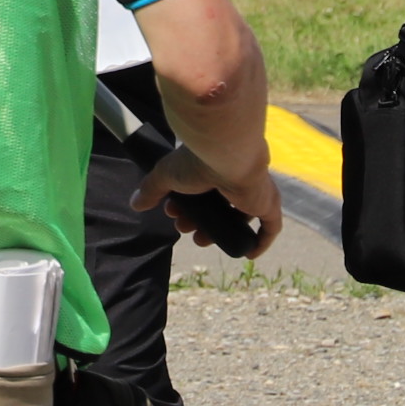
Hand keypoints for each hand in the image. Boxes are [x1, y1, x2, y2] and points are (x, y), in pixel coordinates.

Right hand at [134, 141, 283, 257]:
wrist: (225, 152)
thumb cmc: (196, 159)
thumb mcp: (165, 176)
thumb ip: (151, 190)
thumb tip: (135, 204)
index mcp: (214, 168)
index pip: (202, 192)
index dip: (187, 206)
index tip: (174, 214)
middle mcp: (235, 179)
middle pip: (220, 207)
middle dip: (200, 221)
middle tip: (185, 229)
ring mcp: (254, 193)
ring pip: (239, 217)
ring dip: (221, 231)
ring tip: (202, 240)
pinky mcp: (267, 204)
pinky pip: (269, 227)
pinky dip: (260, 241)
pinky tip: (248, 253)